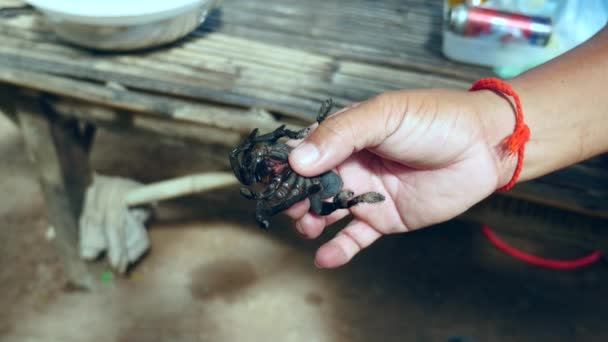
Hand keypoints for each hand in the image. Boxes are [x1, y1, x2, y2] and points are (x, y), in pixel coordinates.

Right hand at [285, 89, 514, 268]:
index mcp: (346, 135)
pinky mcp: (386, 218)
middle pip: (309, 184)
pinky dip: (339, 249)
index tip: (267, 176)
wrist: (482, 147)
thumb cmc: (434, 120)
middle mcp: (351, 164)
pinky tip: (325, 257)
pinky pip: (356, 237)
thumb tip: (298, 159)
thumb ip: (340, 135)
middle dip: (294, 196)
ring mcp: (367, 193)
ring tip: (308, 226)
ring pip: (327, 211)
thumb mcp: (384, 116)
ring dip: (310, 220)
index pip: (305, 149)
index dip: (285, 163)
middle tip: (288, 205)